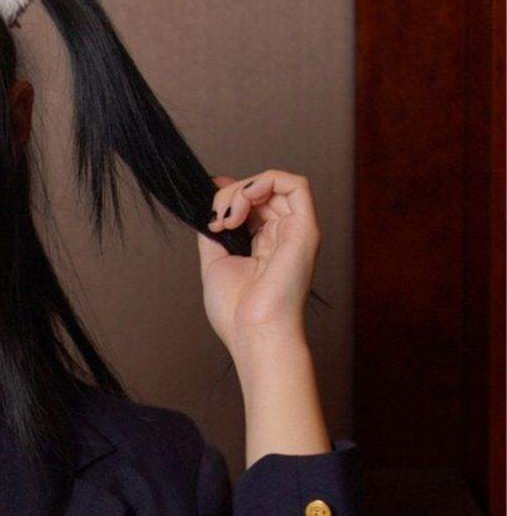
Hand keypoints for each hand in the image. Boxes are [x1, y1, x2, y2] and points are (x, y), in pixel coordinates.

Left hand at [195, 168, 319, 354]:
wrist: (254, 334)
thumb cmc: (236, 313)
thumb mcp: (215, 263)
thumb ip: (215, 231)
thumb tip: (211, 200)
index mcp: (265, 244)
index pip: (252, 203)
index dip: (229, 196)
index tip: (209, 211)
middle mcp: (283, 235)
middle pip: (260, 190)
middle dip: (230, 195)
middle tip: (215, 221)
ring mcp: (296, 231)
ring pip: (274, 183)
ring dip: (242, 190)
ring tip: (226, 218)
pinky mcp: (306, 229)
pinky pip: (295, 184)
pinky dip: (264, 181)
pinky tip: (243, 203)